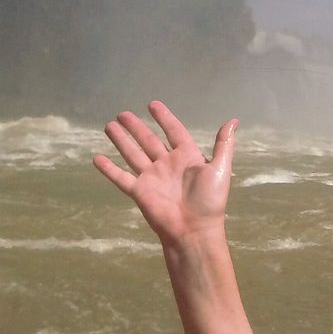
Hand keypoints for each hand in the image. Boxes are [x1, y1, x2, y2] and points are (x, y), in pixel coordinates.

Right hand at [94, 101, 237, 249]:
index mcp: (187, 157)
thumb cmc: (210, 200)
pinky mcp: (139, 191)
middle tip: (123, 113)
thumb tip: (234, 120)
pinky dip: (109, 169)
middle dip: (136, 127)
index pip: (174, 131)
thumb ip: (224, 144)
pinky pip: (121, 177)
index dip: (164, 118)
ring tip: (109, 126)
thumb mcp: (220, 168)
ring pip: (133, 154)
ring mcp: (152, 177)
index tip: (152, 104)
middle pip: (148, 140)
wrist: (194, 229)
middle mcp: (167, 164)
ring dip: (121, 140)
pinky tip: (97, 158)